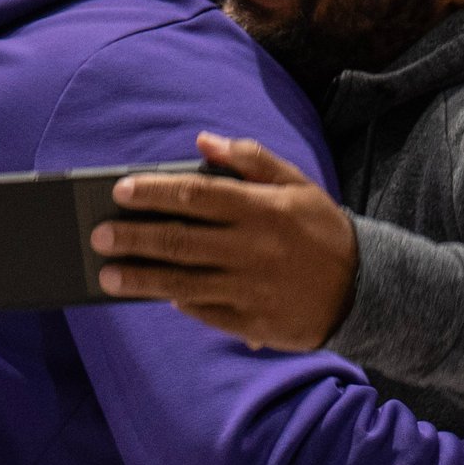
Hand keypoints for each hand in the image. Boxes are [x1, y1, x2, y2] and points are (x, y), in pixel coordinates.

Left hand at [92, 132, 356, 350]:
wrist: (365, 287)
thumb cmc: (319, 227)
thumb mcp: (295, 182)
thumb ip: (249, 159)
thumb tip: (202, 141)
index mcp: (260, 209)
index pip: (195, 195)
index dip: (153, 192)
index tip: (119, 191)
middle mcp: (252, 249)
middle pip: (179, 242)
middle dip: (133, 238)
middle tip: (97, 236)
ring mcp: (251, 290)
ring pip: (183, 284)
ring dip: (140, 280)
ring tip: (107, 276)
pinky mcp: (254, 323)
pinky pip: (207, 314)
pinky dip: (181, 304)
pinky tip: (159, 296)